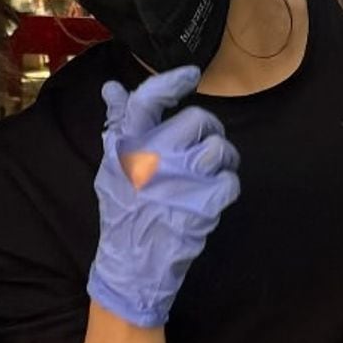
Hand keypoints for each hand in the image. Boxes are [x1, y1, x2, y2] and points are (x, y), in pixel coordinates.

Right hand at [87, 65, 241, 326]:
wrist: (132, 268)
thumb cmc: (123, 215)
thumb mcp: (111, 169)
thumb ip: (117, 127)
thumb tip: (112, 86)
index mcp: (128, 148)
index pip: (148, 101)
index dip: (171, 82)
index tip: (191, 74)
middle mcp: (153, 159)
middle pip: (197, 120)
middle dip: (208, 131)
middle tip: (205, 147)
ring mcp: (180, 181)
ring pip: (220, 148)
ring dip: (224, 159)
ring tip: (215, 172)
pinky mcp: (203, 205)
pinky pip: (231, 181)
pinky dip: (227, 187)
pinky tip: (215, 196)